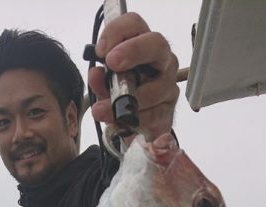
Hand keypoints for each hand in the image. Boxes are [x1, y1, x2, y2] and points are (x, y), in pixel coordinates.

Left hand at [88, 12, 178, 140]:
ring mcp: (169, 84)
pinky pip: (155, 114)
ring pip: (156, 87)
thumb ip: (100, 79)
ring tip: (103, 110)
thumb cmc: (121, 95)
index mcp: (142, 45)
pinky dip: (136, 119)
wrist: (133, 123)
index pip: (134, 24)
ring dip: (128, 99)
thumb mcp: (105, 85)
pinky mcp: (169, 109)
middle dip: (133, 51)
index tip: (100, 51)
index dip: (117, 33)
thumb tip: (96, 74)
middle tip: (112, 63)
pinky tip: (122, 122)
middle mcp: (161, 59)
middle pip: (156, 44)